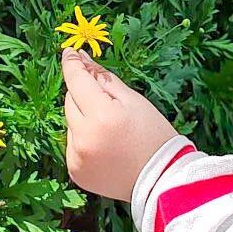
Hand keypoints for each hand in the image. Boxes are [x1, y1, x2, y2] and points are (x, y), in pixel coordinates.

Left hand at [61, 48, 178, 201]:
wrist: (162, 179)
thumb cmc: (154, 135)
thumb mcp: (133, 100)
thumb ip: (104, 79)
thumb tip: (82, 60)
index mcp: (101, 116)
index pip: (76, 80)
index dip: (72, 64)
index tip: (70, 52)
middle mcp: (83, 138)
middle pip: (71, 101)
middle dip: (84, 95)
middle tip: (108, 102)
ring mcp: (77, 158)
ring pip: (70, 123)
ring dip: (83, 119)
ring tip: (110, 129)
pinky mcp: (75, 172)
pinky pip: (72, 144)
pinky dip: (83, 139)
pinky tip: (104, 145)